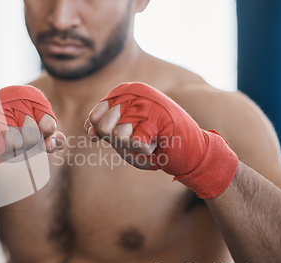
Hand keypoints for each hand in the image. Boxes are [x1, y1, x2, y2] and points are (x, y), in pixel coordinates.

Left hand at [85, 82, 237, 198]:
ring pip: (118, 134)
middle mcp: (136, 92)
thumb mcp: (124, 136)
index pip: (95, 115)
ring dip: (132, 146)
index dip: (99, 132)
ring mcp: (148, 102)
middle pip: (103, 126)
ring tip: (149, 139)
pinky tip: (156, 143)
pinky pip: (135, 142)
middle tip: (138, 137)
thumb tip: (88, 128)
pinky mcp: (159, 116)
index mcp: (126, 92)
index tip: (116, 137)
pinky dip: (144, 150)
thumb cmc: (155, 143)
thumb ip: (104, 128)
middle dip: (118, 141)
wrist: (191, 152)